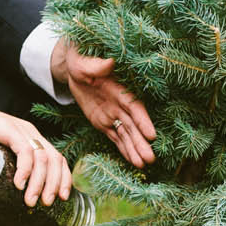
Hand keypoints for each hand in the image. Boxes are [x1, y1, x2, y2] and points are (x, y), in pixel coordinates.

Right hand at [0, 94, 70, 206]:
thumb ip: (0, 169)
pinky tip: (19, 183)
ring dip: (40, 182)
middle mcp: (30, 133)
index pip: (57, 158)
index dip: (63, 178)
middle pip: (55, 159)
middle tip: (47, 203)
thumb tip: (0, 195)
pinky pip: (24, 150)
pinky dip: (25, 169)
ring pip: (43, 158)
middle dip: (55, 184)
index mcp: (30, 138)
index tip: (62, 198)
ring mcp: (21, 130)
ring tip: (31, 200)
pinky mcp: (8, 129)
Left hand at [52, 38, 156, 166]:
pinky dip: (124, 150)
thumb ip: (96, 65)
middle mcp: (119, 104)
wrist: (74, 68)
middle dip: (141, 142)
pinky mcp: (103, 122)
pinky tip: (133, 161)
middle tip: (150, 158)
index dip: (143, 120)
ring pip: (126, 135)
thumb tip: (109, 62)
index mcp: (119, 89)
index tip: (151, 135)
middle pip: (133, 125)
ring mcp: (112, 115)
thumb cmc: (81, 59)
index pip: (134, 106)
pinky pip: (115, 138)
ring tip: (143, 165)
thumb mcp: (85, 61)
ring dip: (134, 149)